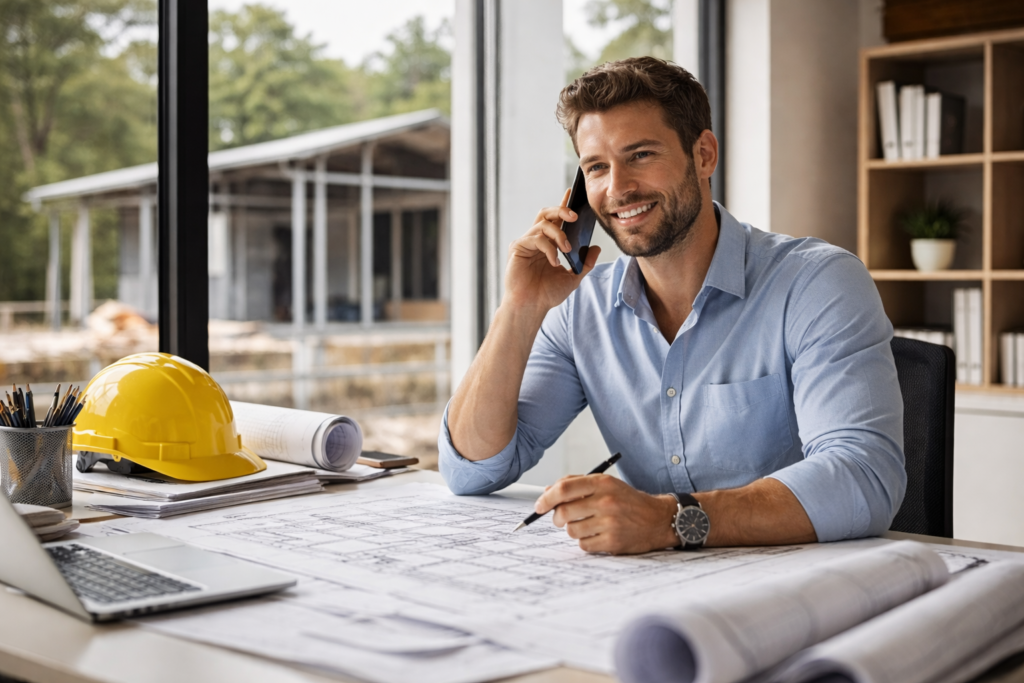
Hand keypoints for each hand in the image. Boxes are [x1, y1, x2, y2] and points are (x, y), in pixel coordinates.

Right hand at [502, 189, 601, 314]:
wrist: (531, 308)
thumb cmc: (547, 294)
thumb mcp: (573, 278)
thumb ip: (584, 263)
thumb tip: (595, 248)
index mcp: (548, 244)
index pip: (556, 219)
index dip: (563, 204)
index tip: (573, 191)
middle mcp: (535, 239)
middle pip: (546, 213)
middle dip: (561, 209)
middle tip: (575, 216)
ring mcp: (526, 243)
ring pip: (543, 224)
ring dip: (559, 235)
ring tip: (567, 249)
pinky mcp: (517, 248)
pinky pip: (536, 238)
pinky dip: (549, 248)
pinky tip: (554, 261)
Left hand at [534, 474, 678, 554]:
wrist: (658, 519)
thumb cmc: (628, 501)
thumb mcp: (606, 484)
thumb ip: (577, 484)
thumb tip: (547, 492)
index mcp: (602, 483)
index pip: (564, 489)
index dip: (546, 498)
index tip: (539, 506)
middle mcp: (606, 502)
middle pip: (564, 512)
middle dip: (557, 518)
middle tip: (561, 519)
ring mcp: (610, 523)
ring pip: (572, 530)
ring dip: (573, 530)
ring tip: (588, 525)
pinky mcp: (613, 542)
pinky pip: (584, 545)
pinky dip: (586, 542)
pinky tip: (598, 535)